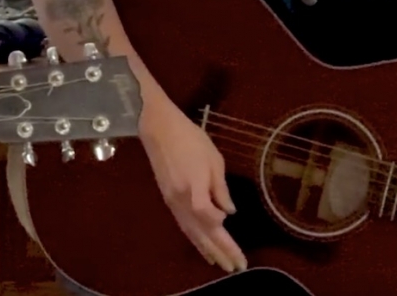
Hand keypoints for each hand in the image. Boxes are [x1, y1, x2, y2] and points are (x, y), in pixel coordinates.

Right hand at [139, 106, 246, 273]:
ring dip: (207, 250)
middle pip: (201, 231)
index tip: (229, 222)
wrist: (159, 129)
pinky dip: (194, 239)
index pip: (206, 215)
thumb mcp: (213, 159)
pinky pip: (183, 225)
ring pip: (192, 232)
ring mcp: (173, 202)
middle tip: (237, 267)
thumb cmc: (190, 139)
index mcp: (193, 187)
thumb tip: (229, 211)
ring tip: (222, 265)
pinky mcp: (169, 200)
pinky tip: (202, 247)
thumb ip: (220, 188)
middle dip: (220, 250)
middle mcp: (181, 200)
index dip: (218, 223)